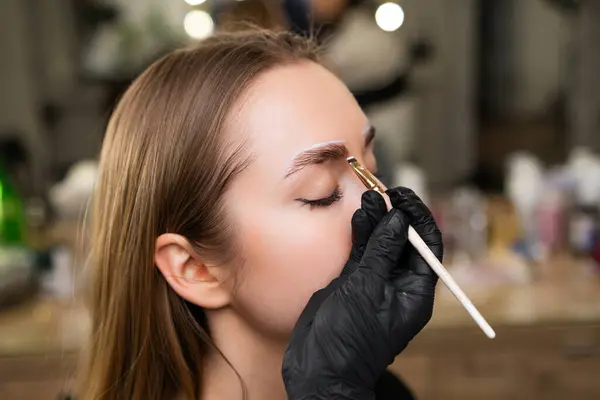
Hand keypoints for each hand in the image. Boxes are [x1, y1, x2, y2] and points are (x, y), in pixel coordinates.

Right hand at [282, 189, 442, 399]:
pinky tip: (359, 216)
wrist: (320, 368)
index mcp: (414, 292)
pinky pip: (362, 253)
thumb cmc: (350, 338)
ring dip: (376, 220)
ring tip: (368, 196)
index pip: (426, 246)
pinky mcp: (353, 283)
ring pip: (380, 243)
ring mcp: (374, 282)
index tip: (403, 196)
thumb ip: (381, 251)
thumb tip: (398, 218)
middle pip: (403, 240)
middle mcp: (397, 284)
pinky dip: (360, 234)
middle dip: (394, 214)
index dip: (418, 217)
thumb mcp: (368, 290)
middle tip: (382, 190)